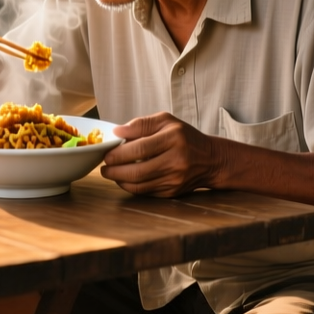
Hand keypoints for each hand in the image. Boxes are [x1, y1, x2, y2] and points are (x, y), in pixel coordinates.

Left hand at [100, 113, 223, 196]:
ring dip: (120, 180)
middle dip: (114, 171)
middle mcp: (176, 161)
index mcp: (174, 139)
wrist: (210, 160)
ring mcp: (175, 179)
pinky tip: (125, 179)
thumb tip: (117, 132)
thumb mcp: (166, 121)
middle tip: (104, 167)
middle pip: (137, 171)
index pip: (140, 149)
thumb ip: (141, 124)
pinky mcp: (172, 192)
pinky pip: (145, 192)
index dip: (119, 153)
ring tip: (111, 173)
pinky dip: (131, 187)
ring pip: (139, 185)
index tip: (106, 154)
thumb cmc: (184, 137)